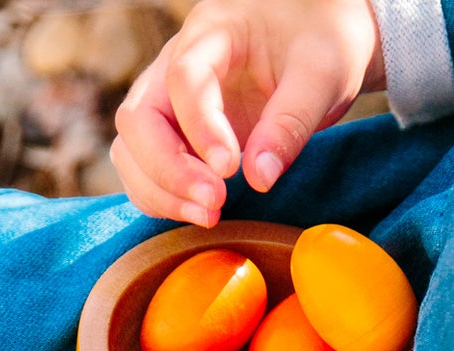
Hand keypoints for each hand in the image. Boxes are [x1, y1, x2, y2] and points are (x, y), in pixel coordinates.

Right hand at [112, 0, 383, 226]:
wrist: (318, 34)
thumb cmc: (321, 41)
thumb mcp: (322, 75)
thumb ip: (291, 122)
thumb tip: (259, 179)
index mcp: (211, 32)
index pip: (182, 79)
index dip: (200, 129)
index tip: (229, 171)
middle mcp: (174, 63)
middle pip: (138, 118)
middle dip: (168, 169)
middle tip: (214, 202)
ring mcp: (168, 100)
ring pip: (131, 149)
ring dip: (160, 190)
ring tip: (210, 214)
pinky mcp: (174, 132)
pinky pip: (145, 168)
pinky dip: (163, 197)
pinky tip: (203, 210)